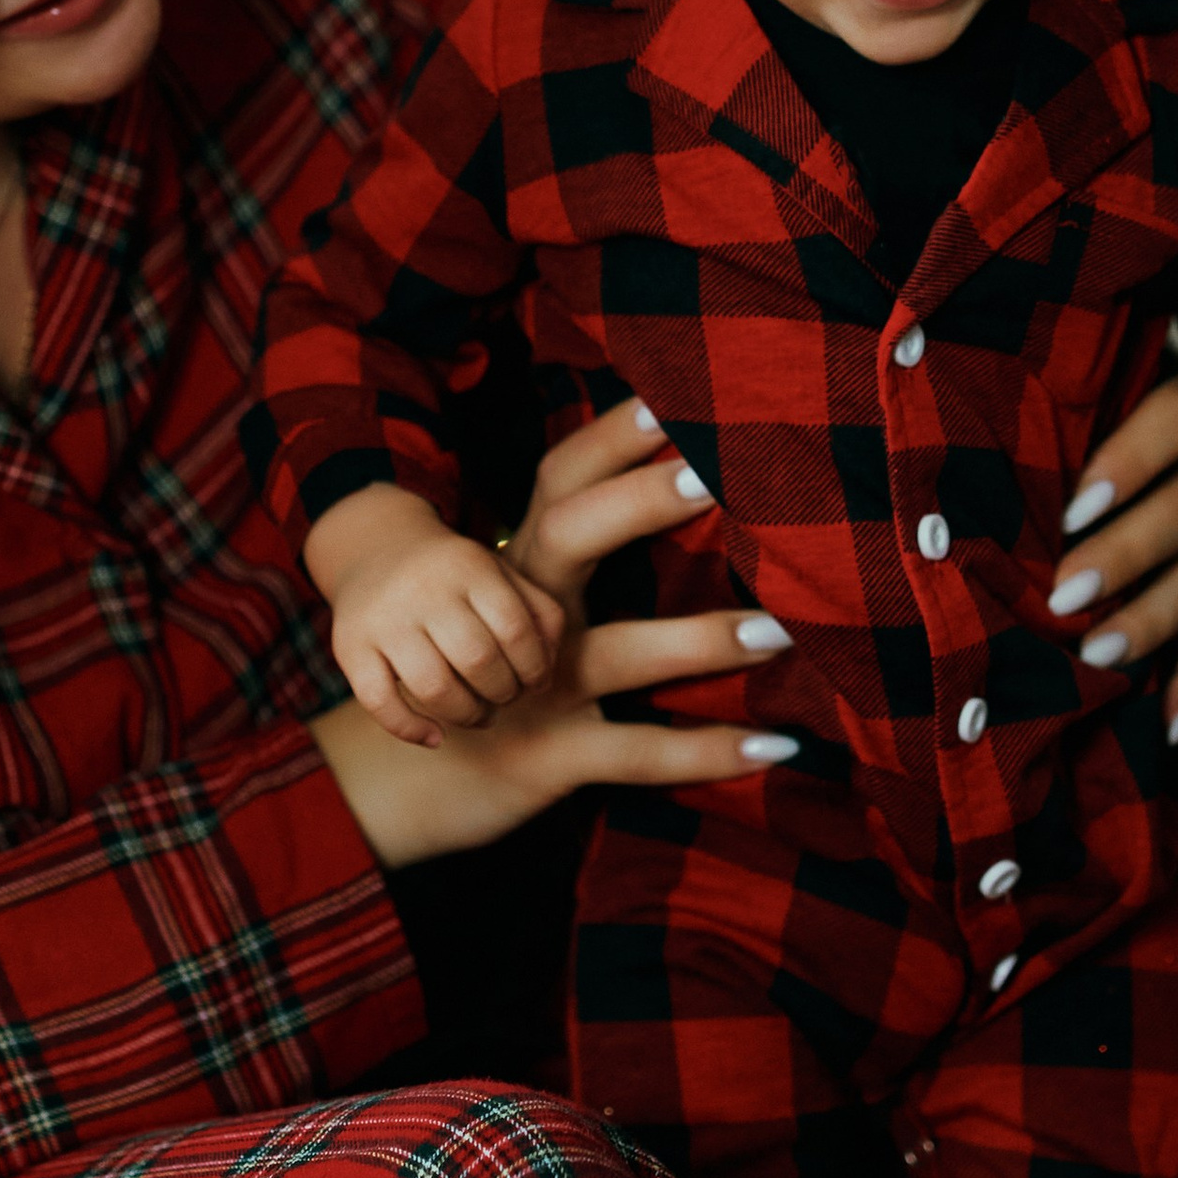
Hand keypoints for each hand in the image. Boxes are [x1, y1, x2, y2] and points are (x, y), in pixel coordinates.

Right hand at [308, 395, 798, 868]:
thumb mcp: (512, 608)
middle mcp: (524, 614)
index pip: (563, 477)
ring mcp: (534, 687)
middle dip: (641, 500)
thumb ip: (571, 559)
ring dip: (701, 639)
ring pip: (619, 651)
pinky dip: (707, 752)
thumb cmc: (485, 680)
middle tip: (713, 472)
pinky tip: (776, 747)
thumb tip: (669, 490)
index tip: (668, 393)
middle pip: (571, 534)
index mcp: (521, 565)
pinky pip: (636, 751)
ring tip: (781, 628)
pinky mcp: (550, 754)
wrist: (396, 784)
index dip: (611, 435)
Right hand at [310, 485, 564, 745]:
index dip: (534, 668)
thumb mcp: (499, 574)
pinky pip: (379, 702)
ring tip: (480, 715)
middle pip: (477, 659)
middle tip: (505, 697)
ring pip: (432, 687)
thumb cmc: (453, 575)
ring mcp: (383, 618)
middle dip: (503, 692)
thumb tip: (548, 670)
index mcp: (468, 566)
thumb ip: (538, 612)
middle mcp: (423, 588)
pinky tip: (435, 737)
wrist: (375, 548)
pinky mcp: (349, 645)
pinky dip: (410, 729)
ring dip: (467, 715)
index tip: (534, 682)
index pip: (515, 629)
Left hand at [1046, 359, 1177, 735]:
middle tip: (1065, 593)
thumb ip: (1069, 400)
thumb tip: (975, 419)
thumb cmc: (1116, 401)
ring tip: (1100, 655)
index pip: (1177, 418)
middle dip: (1124, 555)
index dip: (1130, 463)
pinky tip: (1174, 725)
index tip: (1073, 508)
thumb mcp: (1108, 387)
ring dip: (1154, 619)